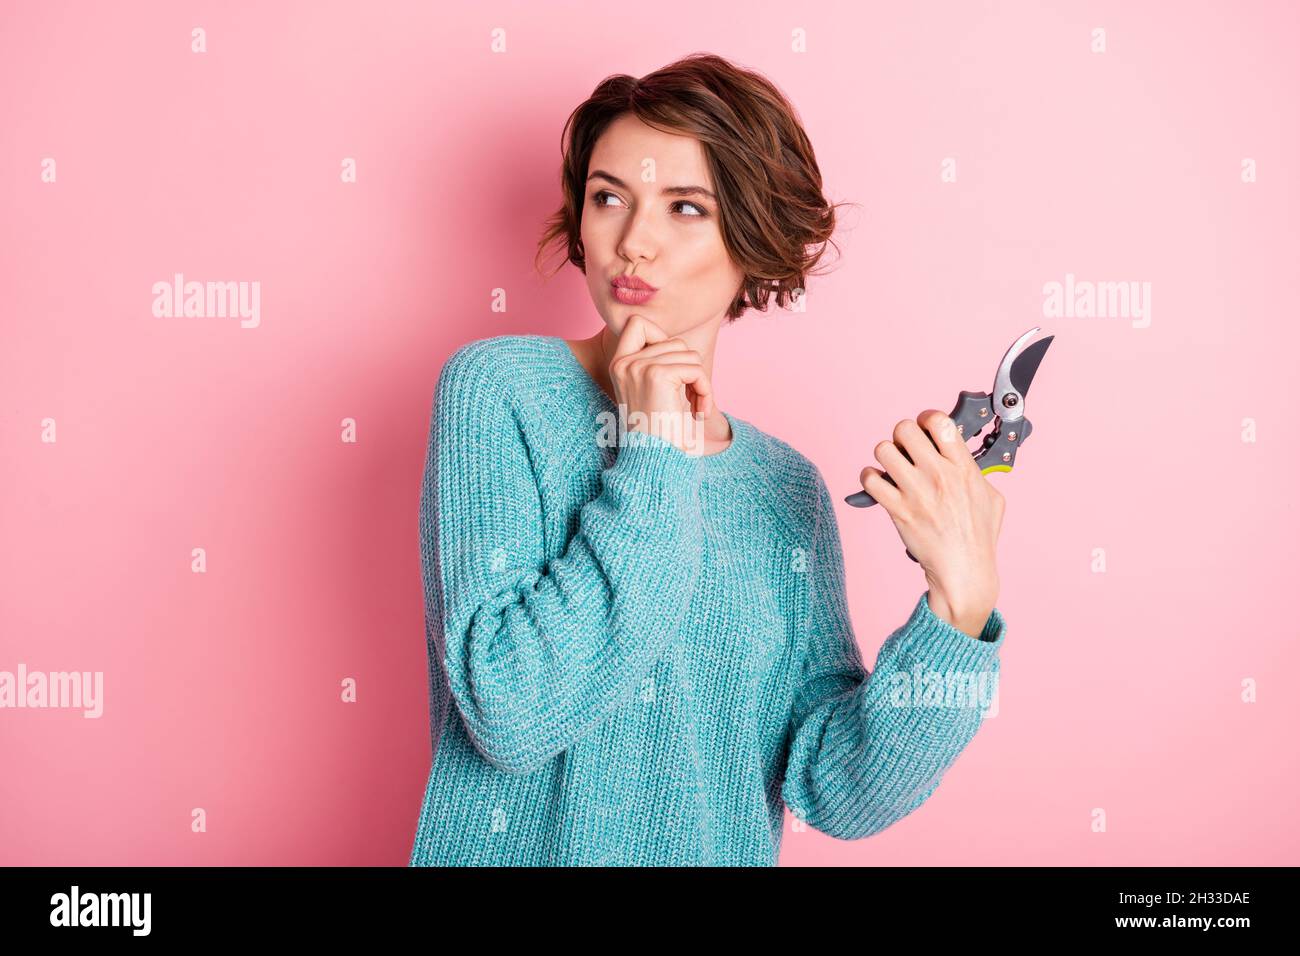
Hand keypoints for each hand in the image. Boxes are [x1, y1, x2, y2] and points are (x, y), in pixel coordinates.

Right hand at [607, 315, 713, 453]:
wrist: (655, 462)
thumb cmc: (659, 434)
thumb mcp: (650, 393)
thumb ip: (655, 364)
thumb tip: (678, 342)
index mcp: (618, 365)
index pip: (638, 323)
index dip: (663, 338)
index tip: (672, 372)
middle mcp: (624, 363)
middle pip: (675, 341)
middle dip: (690, 369)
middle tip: (691, 399)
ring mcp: (638, 367)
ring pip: (689, 354)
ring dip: (700, 382)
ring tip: (694, 407)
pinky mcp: (657, 375)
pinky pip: (695, 369)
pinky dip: (706, 390)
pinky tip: (699, 412)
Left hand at [858, 410, 1003, 635]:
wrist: (963, 570)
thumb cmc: (978, 537)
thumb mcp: (993, 497)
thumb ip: (977, 472)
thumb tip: (964, 456)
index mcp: (963, 468)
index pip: (940, 422)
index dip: (927, 419)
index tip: (925, 428)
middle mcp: (939, 475)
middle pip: (905, 429)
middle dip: (902, 436)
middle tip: (906, 450)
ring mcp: (916, 492)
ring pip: (883, 449)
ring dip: (885, 456)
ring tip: (892, 467)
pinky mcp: (898, 510)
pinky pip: (870, 479)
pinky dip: (869, 479)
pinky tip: (880, 485)